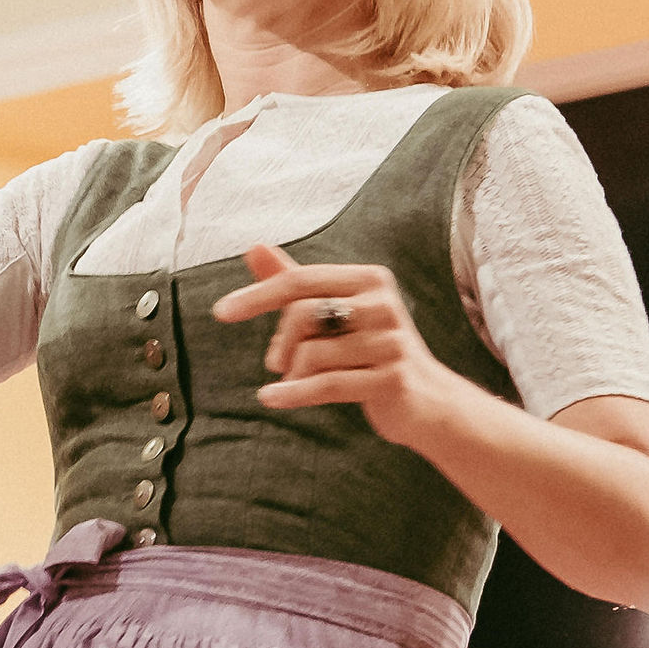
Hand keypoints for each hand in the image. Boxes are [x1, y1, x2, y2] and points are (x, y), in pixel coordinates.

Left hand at [211, 245, 456, 449]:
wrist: (427, 401)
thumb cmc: (370, 351)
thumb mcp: (335, 313)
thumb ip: (294, 282)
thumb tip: (253, 247)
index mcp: (370, 279)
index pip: (301, 280)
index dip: (258, 295)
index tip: (221, 312)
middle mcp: (384, 304)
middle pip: (305, 314)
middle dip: (281, 342)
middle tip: (276, 363)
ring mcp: (391, 342)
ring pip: (314, 353)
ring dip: (292, 373)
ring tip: (293, 382)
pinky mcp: (392, 378)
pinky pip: (329, 385)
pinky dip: (293, 394)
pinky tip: (271, 398)